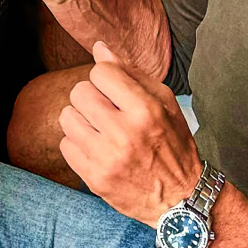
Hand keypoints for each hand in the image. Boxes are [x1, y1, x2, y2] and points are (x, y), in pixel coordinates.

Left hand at [57, 42, 201, 225]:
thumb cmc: (173, 144)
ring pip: (67, 117)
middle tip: (107, 110)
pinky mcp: (95, 179)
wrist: (181, 200)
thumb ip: (131, 73)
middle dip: (91, 96)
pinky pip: (66, 145)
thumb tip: (98, 48)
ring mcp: (107, 159)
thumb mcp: (164, 103)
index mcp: (145, 111)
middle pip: (79, 92)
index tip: (115, 91)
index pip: (100, 72)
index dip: (106, 78)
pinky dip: (78, 144)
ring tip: (100, 129)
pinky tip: (97, 149)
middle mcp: (125, 134)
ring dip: (81, 119)